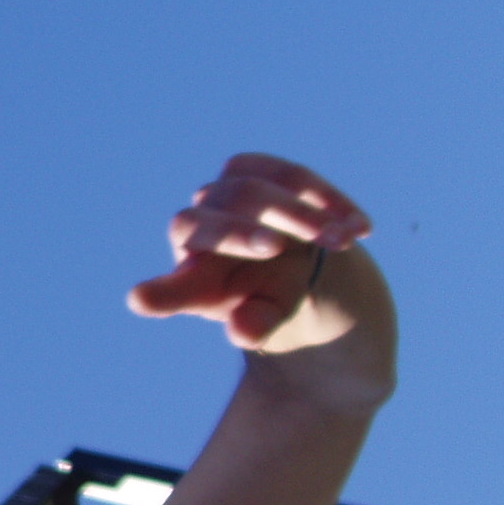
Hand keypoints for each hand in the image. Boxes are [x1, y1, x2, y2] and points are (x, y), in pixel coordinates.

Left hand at [127, 154, 372, 351]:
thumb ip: (253, 323)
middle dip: (244, 231)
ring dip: (300, 213)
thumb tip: (240, 332)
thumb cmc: (273, 303)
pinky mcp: (264, 172)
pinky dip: (328, 200)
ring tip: (342, 241)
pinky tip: (360, 229)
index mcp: (191, 270)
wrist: (307, 276)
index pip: (174, 274)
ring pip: (257, 187)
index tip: (143, 300)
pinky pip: (293, 177)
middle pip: (212, 216)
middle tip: (279, 248)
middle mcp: (202, 223)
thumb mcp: (265, 319)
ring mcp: (229, 192)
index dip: (165, 289)